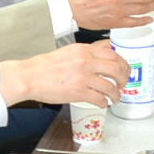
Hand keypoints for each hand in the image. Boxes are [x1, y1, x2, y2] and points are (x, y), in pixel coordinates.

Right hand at [0, 41, 128, 106]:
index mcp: (84, 50)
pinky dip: (104, 102)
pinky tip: (103, 103)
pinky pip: (99, 98)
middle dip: (124, 78)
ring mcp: (83, 77)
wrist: (29, 76)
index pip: (112, 53)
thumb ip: (86, 53)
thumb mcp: (69, 51)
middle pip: (117, 68)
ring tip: (115, 98)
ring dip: (116, 94)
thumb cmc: (45, 66)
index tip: (124, 70)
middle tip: (123, 84)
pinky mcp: (78, 92)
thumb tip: (102, 54)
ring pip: (110, 86)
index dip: (123, 63)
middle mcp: (86, 61)